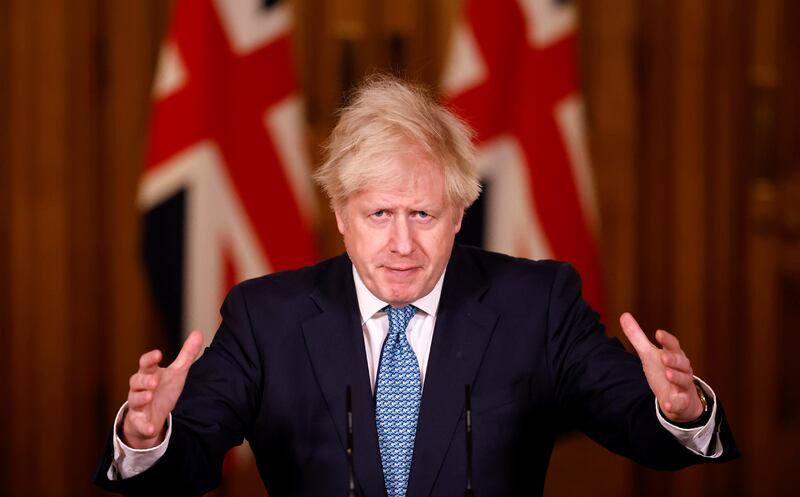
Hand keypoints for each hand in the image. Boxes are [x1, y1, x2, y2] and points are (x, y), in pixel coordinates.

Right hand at [122, 331, 203, 448]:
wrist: (152, 417)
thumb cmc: (163, 390)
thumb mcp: (177, 372)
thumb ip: (187, 354)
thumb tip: (198, 332)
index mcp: (149, 374)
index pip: (145, 364)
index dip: (150, 359)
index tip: (158, 354)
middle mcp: (140, 388)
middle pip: (136, 380)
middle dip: (144, 379)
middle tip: (154, 380)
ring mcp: (138, 405)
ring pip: (134, 399)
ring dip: (140, 397)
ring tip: (149, 395)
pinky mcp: (139, 422)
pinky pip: (139, 424)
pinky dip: (144, 426)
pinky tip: (151, 428)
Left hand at [619, 313, 703, 422]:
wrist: (680, 399)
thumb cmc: (663, 371)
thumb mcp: (649, 354)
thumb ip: (637, 336)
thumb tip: (624, 314)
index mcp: (674, 355)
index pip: (673, 345)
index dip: (667, 339)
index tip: (658, 333)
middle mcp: (682, 369)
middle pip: (681, 362)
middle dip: (673, 359)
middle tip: (663, 356)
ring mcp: (683, 386)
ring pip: (684, 380)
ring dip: (676, 376)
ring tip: (668, 374)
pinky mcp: (682, 402)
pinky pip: (680, 403)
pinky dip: (674, 403)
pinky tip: (666, 404)